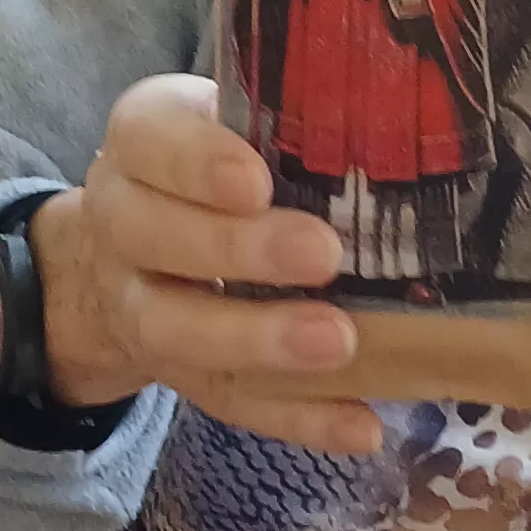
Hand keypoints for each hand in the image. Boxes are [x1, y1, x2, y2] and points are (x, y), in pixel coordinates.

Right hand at [29, 75, 380, 452]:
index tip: (257, 180)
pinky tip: (362, 425)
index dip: (197, 164)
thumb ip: (289, 108)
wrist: (126, 248)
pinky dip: (297, 418)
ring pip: (176, 331)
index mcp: (140, 144)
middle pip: (154, 240)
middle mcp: (122, 224)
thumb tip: (408, 104)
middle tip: (323, 255)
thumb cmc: (214, 161)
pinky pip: (229, 400)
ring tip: (339, 344)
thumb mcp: (230, 116)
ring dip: (257, 342)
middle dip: (236, 251)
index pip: (151, 142)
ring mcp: (141, 306)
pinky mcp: (180, 372)